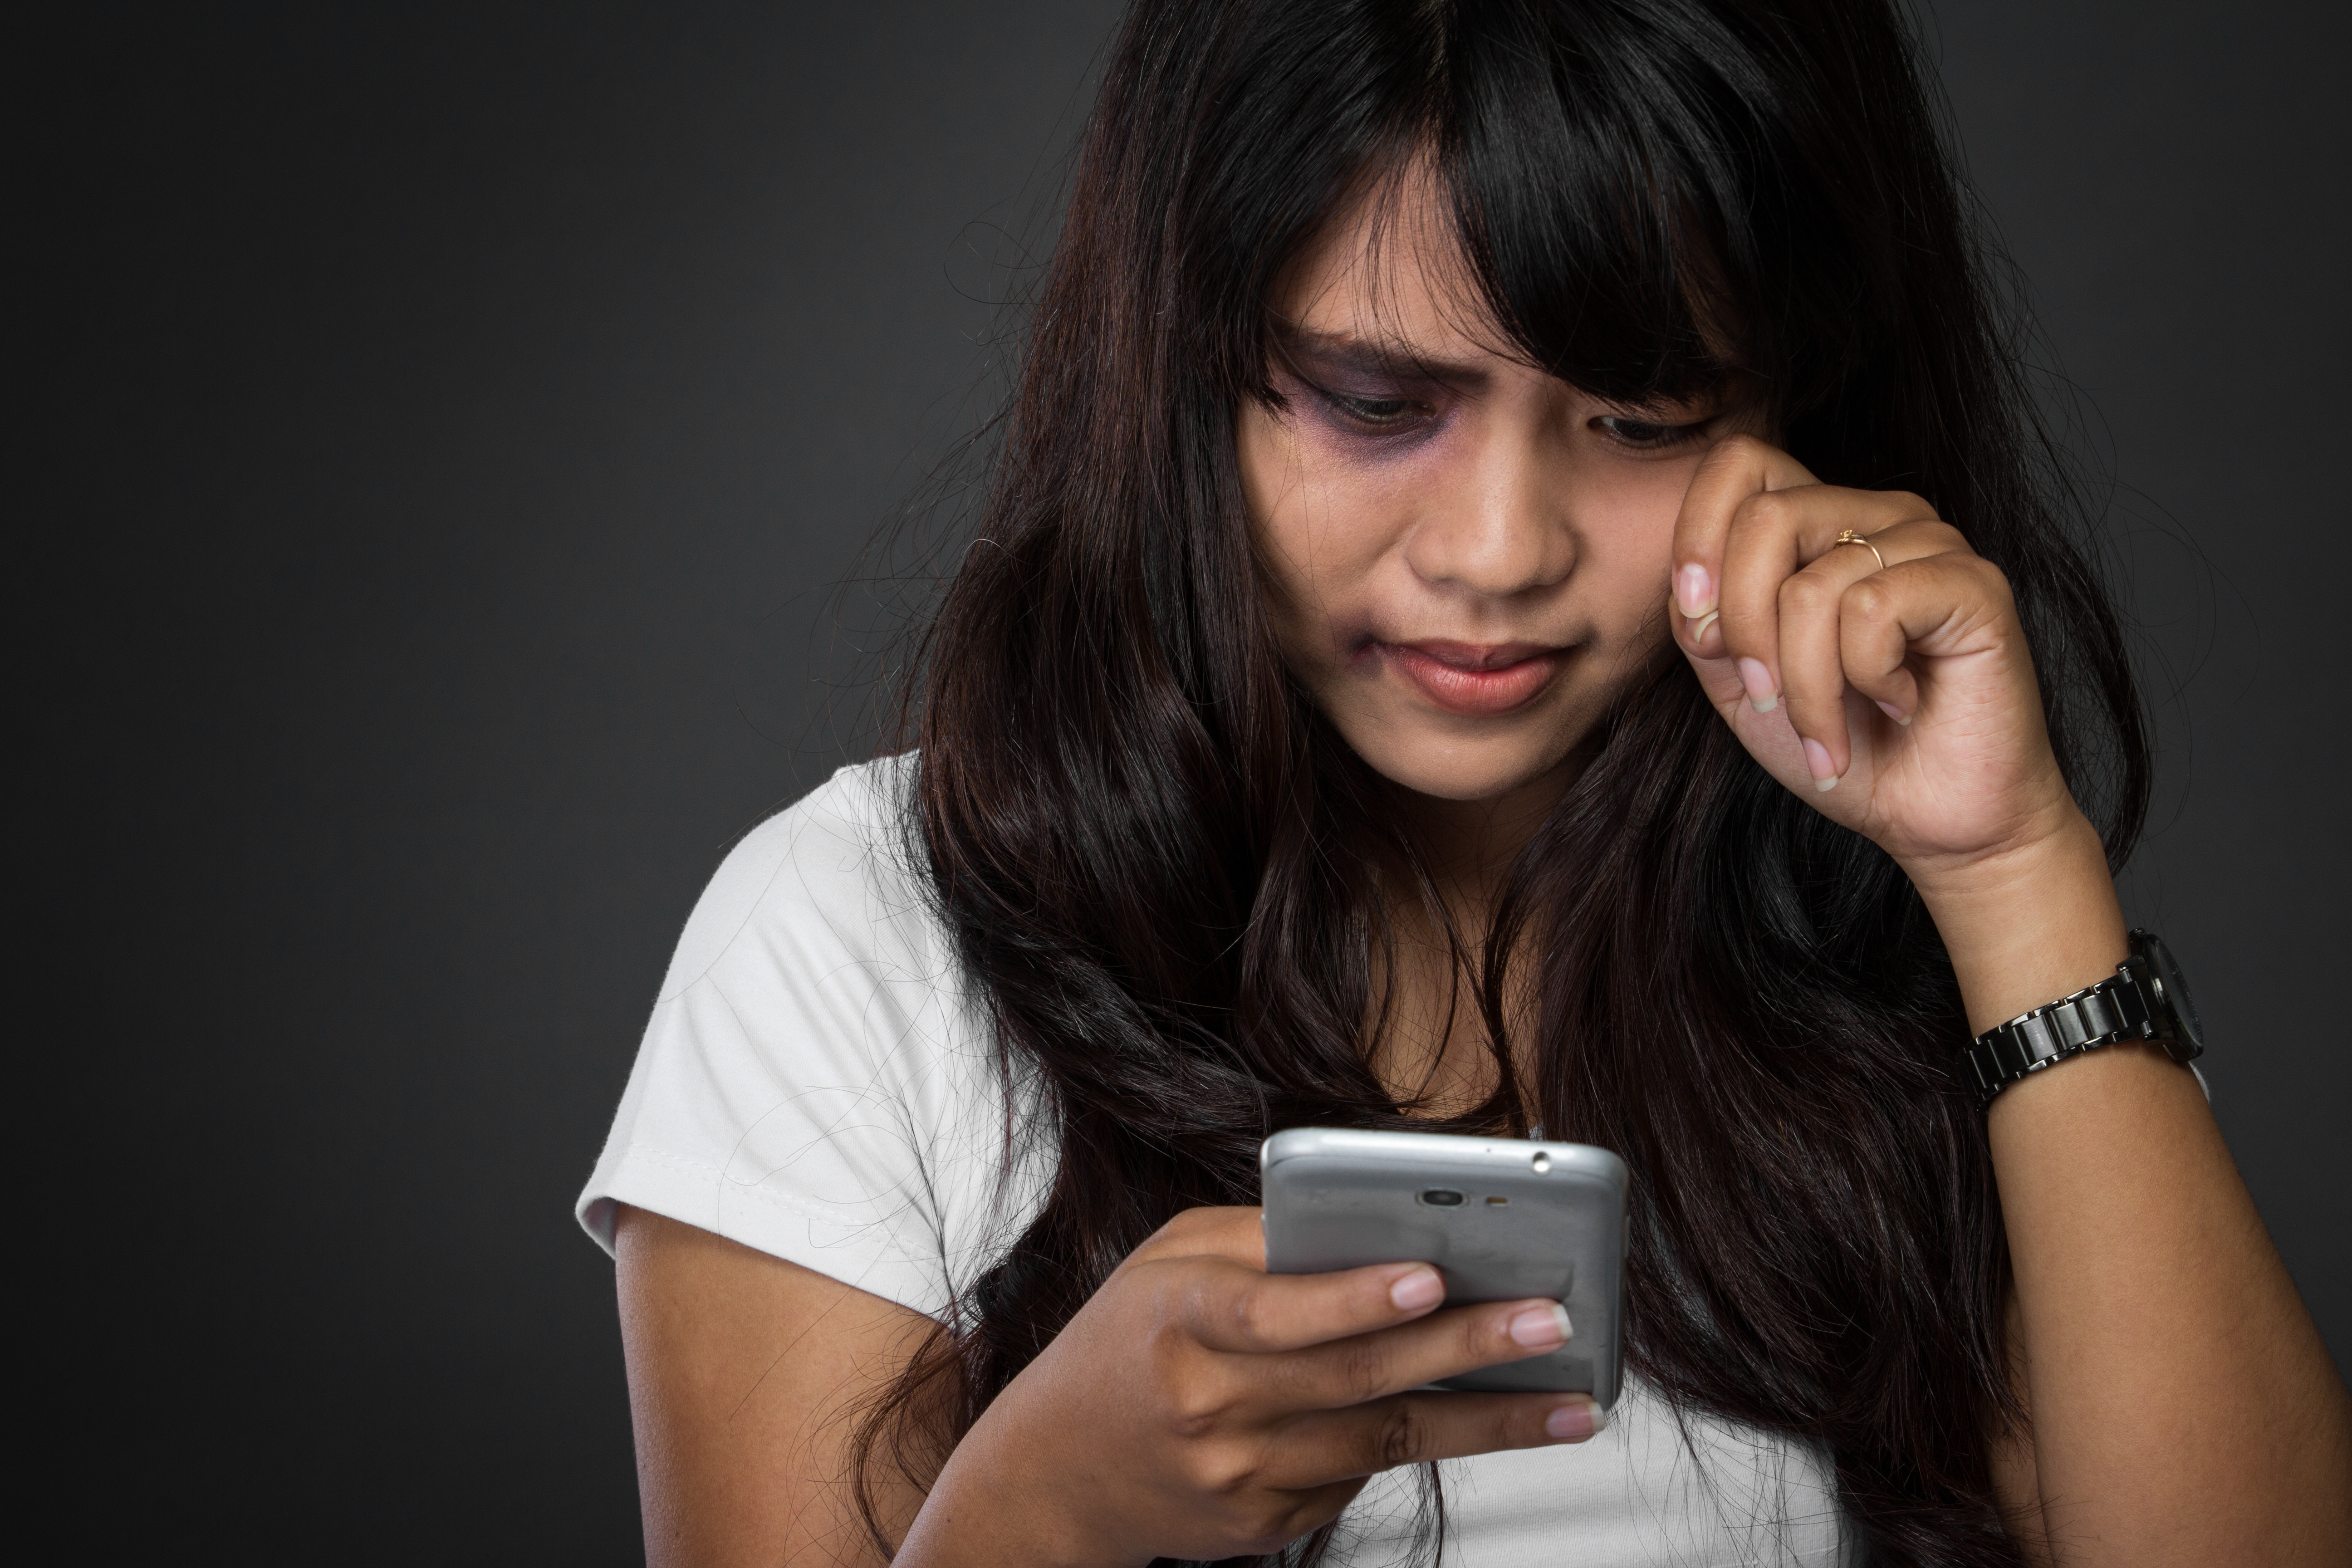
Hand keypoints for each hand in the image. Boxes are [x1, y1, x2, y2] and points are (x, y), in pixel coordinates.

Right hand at [897, 1206, 1603, 1567]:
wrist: (1052, 1474)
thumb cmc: (1123, 1343)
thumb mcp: (1165, 1261)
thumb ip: (1260, 1238)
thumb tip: (1371, 1220)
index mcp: (1180, 1319)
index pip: (1277, 1312)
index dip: (1354, 1297)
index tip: (1430, 1275)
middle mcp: (1211, 1405)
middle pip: (1356, 1379)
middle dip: (1466, 1348)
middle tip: (1552, 1322)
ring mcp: (1241, 1475)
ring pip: (1384, 1442)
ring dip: (1489, 1422)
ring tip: (1572, 1401)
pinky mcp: (1265, 1524)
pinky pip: (1359, 1475)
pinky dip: (1419, 1443)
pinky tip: (1479, 1419)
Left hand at [1665, 435, 2083, 889]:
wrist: (1929, 817)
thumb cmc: (1843, 745)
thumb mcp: (1740, 685)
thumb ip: (1704, 623)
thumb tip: (1689, 591)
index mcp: (1821, 524)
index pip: (1739, 465)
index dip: (1697, 538)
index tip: (1699, 627)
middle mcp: (1877, 515)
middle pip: (1765, 518)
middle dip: (1745, 627)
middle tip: (1766, 699)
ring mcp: (1931, 542)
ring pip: (1813, 584)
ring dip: (1805, 684)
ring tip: (1831, 732)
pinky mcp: (1974, 583)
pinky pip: (1872, 609)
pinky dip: (1865, 678)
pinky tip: (1897, 702)